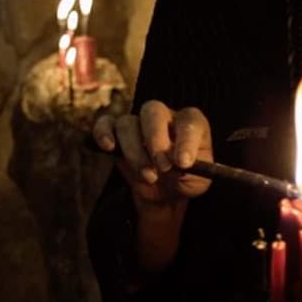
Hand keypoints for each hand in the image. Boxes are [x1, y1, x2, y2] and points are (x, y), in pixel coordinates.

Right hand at [92, 99, 214, 207]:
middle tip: (162, 166)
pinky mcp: (117, 133)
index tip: (184, 163)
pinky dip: (104, 133)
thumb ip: (193, 170)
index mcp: (190, 123)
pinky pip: (105, 124)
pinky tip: (109, 147)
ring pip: (128, 123)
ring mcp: (138, 122)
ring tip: (148, 177)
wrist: (166, 190)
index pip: (189, 122)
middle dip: (155, 139)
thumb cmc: (186, 179)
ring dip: (134, 151)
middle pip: (153, 111)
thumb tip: (179, 164)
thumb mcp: (197, 180)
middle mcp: (164, 116)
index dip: (186, 141)